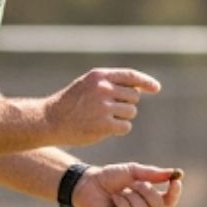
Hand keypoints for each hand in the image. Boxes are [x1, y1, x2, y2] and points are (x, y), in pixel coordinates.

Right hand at [44, 68, 161, 146]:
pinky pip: (125, 127)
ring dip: (122, 118)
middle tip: (109, 110)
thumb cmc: (71, 103)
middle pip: (134, 96)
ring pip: (131, 112)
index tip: (156, 88)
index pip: (131, 76)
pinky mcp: (104, 125)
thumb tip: (139, 88)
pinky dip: (119, 129)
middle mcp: (103, 89)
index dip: (146, 82)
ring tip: (104, 118)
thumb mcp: (88, 85)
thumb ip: (111, 83)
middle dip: (126, 104)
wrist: (51, 120)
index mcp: (100, 76)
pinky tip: (105, 129)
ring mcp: (104, 107)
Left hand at [72, 162, 184, 206]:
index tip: (176, 181)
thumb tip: (175, 174)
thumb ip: (153, 174)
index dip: (175, 193)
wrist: (88, 183)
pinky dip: (121, 203)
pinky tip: (113, 200)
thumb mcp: (133, 171)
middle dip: (145, 190)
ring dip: (130, 196)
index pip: (169, 201)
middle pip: (157, 205)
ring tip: (119, 192)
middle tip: (132, 184)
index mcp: (149, 198)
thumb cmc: (110, 177)